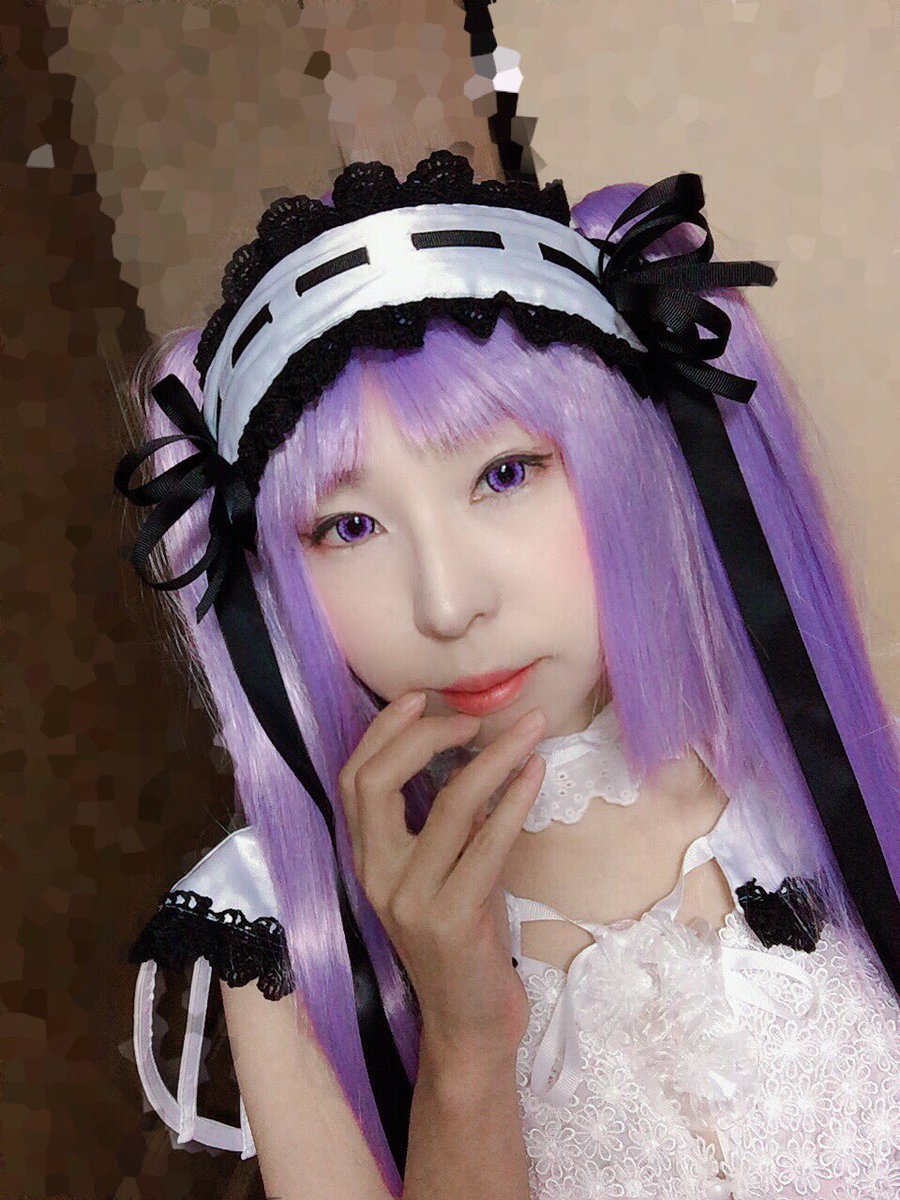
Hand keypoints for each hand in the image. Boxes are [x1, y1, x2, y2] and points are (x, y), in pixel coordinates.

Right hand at [339, 694, 546, 1058]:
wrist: (468, 1024)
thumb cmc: (461, 938)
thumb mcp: (439, 870)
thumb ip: (438, 819)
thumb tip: (470, 747)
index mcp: (367, 859)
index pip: (354, 778)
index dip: (384, 731)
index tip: (422, 698)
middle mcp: (376, 875)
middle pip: (377, 780)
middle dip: (426, 734)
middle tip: (473, 716)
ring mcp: (410, 899)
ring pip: (447, 803)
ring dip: (494, 756)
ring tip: (528, 729)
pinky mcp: (451, 919)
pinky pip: (487, 843)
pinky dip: (515, 799)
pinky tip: (536, 772)